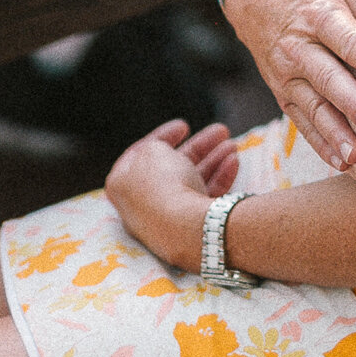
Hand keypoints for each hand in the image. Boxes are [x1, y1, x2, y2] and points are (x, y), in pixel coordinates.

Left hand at [105, 119, 238, 271]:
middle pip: (172, 168)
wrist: (183, 228)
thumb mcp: (153, 151)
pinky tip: (234, 162)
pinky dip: (218, 179)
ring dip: (213, 160)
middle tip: (221, 131)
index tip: (185, 126)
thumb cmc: (162, 184)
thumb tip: (161, 153)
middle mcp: (140, 204)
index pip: (140, 155)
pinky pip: (202, 199)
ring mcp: (164, 218)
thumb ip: (156, 146)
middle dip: (199, 148)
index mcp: (122, 184)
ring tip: (233, 145)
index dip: (163, 136)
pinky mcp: (187, 229)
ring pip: (191, 182)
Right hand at [222, 0, 355, 168]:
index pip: (347, 40)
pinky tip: (339, 161)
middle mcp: (298, 46)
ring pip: (312, 106)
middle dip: (351, 102)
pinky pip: (300, 120)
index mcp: (318, 14)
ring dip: (334, 133)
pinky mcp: (280, 92)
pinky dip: (319, 143)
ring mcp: (285, 72)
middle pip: (327, 77)